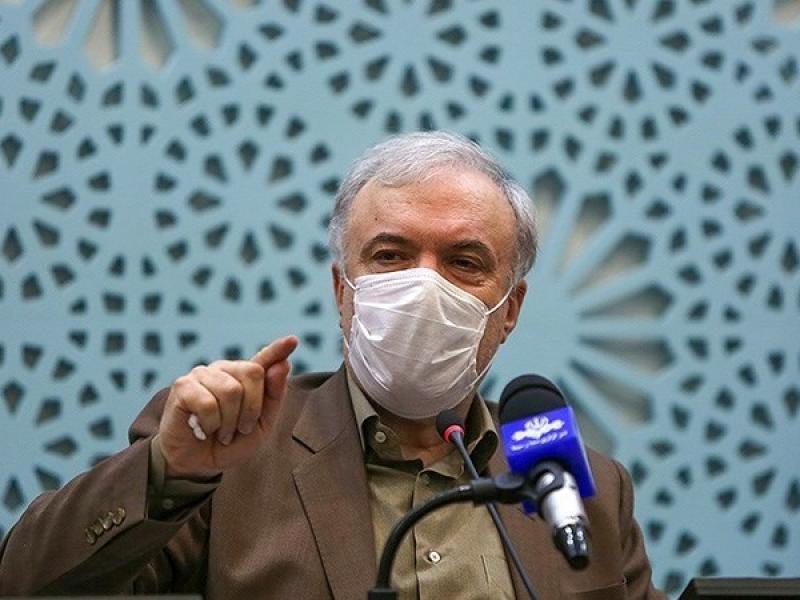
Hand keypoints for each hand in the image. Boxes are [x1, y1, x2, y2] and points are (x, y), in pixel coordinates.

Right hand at [157, 335, 298, 478]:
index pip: (264, 359)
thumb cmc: (229, 443)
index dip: (278, 350)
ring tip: (220, 432)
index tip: (293, 340)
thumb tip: (283, 365)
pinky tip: (202, 429)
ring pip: (231, 390)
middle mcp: (224, 370)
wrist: (197, 464)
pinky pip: (207, 403)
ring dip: (229, 421)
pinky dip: (209, 424)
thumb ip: (273, 397)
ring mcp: (202, 374)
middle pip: (253, 373)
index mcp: (245, 378)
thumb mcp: (260, 427)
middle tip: (239, 429)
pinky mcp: (182, 386)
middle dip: (251, 409)